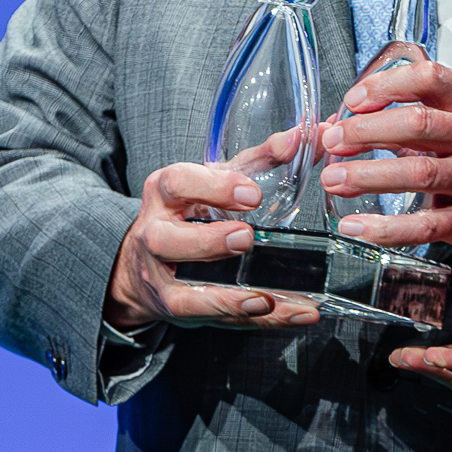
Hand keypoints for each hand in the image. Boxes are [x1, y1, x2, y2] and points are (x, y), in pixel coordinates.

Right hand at [104, 161, 324, 332]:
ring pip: (181, 289)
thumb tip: (306, 135)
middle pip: (168, 238)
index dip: (214, 187)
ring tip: (263, 295)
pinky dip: (239, 315)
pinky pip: (204, 316)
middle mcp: (155, 232)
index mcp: (166, 192)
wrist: (145, 261)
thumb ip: (261, 159)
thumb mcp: (218, 180)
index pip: (177, 182)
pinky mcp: (173, 305)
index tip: (252, 194)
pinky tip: (270, 310)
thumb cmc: (190, 212)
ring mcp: (160, 274)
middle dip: (209, 241)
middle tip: (248, 237)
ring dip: (225, 295)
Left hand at [319, 58, 451, 261]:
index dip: (386, 85)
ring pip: (418, 173)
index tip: (354, 100)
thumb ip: (407, 121)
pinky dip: (386, 227)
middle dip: (366, 130)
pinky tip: (357, 226)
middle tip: (333, 140)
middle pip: (418, 123)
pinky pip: (424, 225)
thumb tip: (340, 124)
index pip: (430, 79)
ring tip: (333, 180)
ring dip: (367, 175)